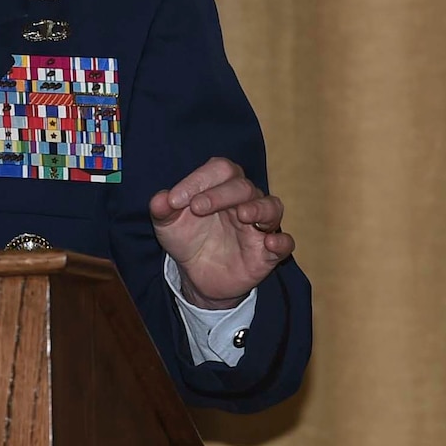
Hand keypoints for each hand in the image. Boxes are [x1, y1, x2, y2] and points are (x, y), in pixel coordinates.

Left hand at [149, 157, 294, 308]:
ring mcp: (259, 226)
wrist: (196, 275)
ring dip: (259, 209)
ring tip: (243, 215)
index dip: (199, 180)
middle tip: (196, 208)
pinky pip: (285, 243)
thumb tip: (160, 200)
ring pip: (271, 207)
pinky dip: (282, 241)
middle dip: (220, 194)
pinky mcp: (267, 252)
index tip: (174, 200)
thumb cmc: (187, 239)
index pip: (220, 169)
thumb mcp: (168, 225)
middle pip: (243, 186)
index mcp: (221, 186)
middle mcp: (244, 201)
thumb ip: (162, 210)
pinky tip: (270, 243)